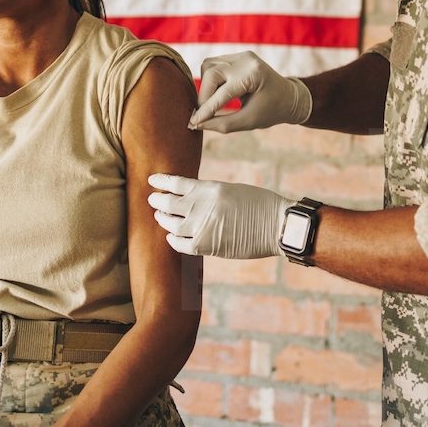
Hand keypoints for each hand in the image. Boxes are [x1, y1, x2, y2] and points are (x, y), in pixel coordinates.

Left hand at [148, 174, 294, 258]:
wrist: (276, 225)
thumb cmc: (259, 205)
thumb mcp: (231, 190)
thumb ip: (209, 195)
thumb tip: (192, 200)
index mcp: (208, 188)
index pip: (175, 183)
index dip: (160, 181)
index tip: (152, 180)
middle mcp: (200, 206)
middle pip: (166, 203)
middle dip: (157, 201)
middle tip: (153, 200)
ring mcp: (200, 227)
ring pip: (169, 223)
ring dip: (163, 219)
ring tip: (160, 217)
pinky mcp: (204, 246)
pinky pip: (178, 243)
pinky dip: (172, 239)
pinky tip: (172, 236)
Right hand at [188, 52, 311, 133]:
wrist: (289, 97)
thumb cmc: (272, 111)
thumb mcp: (249, 122)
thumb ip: (222, 124)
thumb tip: (196, 124)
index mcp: (253, 75)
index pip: (221, 93)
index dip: (205, 109)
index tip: (193, 122)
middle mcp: (246, 60)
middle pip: (210, 73)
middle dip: (203, 96)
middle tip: (202, 114)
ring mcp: (241, 55)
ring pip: (208, 66)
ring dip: (205, 86)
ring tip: (212, 103)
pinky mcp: (237, 56)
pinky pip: (214, 64)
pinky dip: (211, 79)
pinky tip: (218, 93)